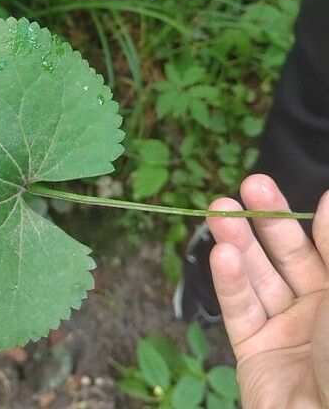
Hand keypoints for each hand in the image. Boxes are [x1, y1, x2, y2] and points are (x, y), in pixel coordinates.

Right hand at [207, 174, 328, 408]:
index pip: (324, 249)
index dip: (309, 220)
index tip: (290, 191)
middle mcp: (318, 311)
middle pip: (288, 257)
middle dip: (267, 221)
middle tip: (249, 186)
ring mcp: (284, 330)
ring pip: (259, 278)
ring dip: (239, 243)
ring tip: (219, 208)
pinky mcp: (253, 350)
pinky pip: (240, 310)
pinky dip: (230, 282)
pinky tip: (221, 253)